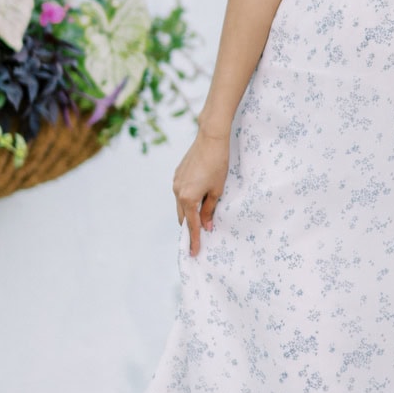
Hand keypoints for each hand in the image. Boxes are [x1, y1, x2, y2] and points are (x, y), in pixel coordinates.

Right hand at [173, 121, 229, 256]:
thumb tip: (206, 226)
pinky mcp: (177, 174)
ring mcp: (175, 182)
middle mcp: (177, 192)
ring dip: (189, 212)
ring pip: (180, 205)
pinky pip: (180, 193)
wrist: (210, 139)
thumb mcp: (217, 190)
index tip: (194, 253)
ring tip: (200, 217)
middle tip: (198, 238)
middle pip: (183, 217)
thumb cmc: (218, 164)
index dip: (194, 240)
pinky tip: (197, 199)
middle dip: (190, 227)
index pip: (191, 225)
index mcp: (188, 198)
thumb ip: (209, 210)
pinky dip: (187, 200)